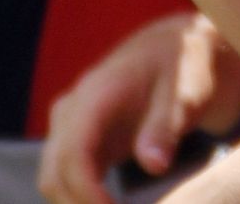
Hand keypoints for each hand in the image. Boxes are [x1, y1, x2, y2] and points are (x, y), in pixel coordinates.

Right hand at [39, 12, 239, 203]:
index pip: (74, 151)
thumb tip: (153, 165)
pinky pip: (67, 180)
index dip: (87, 191)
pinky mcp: (81, 143)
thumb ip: (166, 126)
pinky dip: (82, 202)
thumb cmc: (182, 67)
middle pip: (54, 173)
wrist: (173, 50)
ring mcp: (71, 127)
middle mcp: (72, 110)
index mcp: (95, 93)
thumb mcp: (186, 91)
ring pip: (54, 181)